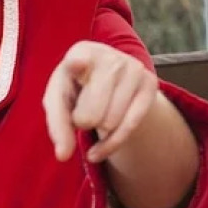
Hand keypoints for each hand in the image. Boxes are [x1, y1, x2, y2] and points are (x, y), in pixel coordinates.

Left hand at [43, 41, 159, 163]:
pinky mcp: (150, 83)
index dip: (76, 65)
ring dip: (98, 130)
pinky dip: (110, 145)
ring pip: (110, 124)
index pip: (75, 63)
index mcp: (80, 52)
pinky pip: (130, 127)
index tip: (76, 63)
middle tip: (82, 112)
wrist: (109, 79)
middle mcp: (109, 56)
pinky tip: (99, 148)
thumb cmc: (75, 89)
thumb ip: (57, 126)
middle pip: (90, 115)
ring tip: (97, 114)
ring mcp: (133, 67)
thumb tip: (63, 155)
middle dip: (82, 123)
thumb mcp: (59, 102)